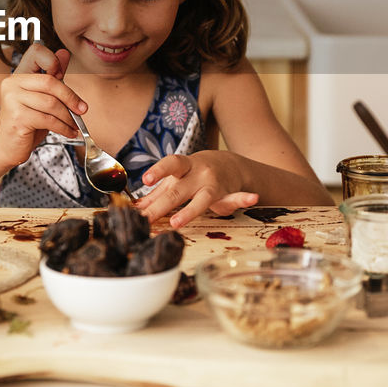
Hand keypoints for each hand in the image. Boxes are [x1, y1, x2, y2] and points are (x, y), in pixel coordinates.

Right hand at [0, 43, 86, 168]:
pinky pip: (48, 120)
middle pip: (50, 82)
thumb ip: (53, 76)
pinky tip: (69, 132)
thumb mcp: (42, 97)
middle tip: (82, 109)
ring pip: (51, 103)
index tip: (63, 76)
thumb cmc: (26, 122)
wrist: (7, 147)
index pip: (36, 52)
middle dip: (70, 98)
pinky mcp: (17, 118)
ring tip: (74, 125)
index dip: (52, 60)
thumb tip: (64, 53)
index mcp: (19, 73)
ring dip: (68, 117)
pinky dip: (63, 128)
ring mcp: (12, 100)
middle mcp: (12, 83)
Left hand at [135, 151, 258, 228]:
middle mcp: (199, 174)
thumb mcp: (177, 178)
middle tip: (145, 219)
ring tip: (176, 222)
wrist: (229, 164)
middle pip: (178, 190)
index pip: (170, 165)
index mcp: (184, 167)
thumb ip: (158, 193)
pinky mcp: (228, 196)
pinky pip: (237, 198)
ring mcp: (214, 185)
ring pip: (202, 199)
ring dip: (189, 211)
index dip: (159, 171)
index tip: (146, 179)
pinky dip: (244, 198)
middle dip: (160, 207)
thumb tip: (135, 207)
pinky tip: (252, 198)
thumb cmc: (194, 173)